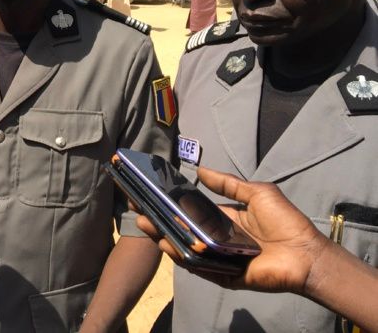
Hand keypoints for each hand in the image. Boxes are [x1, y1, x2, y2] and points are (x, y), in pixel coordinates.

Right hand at [134, 166, 328, 293]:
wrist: (306, 253)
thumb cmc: (285, 221)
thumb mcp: (257, 193)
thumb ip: (228, 184)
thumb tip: (200, 171)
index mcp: (224, 220)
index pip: (191, 212)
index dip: (172, 205)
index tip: (151, 195)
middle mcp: (218, 238)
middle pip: (183, 230)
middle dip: (160, 221)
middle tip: (139, 212)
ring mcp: (219, 258)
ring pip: (186, 249)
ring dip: (165, 238)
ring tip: (148, 226)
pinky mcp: (224, 275)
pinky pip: (200, 268)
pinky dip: (183, 259)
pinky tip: (168, 246)